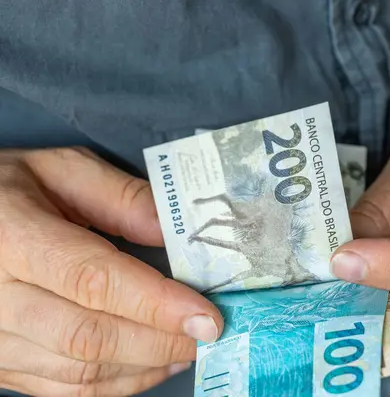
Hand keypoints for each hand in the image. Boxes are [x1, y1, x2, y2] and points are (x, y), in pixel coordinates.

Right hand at [0, 147, 222, 395]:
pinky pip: (63, 390)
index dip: (156, 304)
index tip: (207, 316)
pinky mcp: (0, 363)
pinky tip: (151, 363)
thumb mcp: (63, 171)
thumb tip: (181, 235)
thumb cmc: (7, 191)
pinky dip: (118, 383)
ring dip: (146, 365)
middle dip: (162, 340)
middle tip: (211, 333)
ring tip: (189, 346)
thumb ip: (124, 199)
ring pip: (79, 372)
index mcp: (12, 237)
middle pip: (90, 336)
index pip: (93, 280)